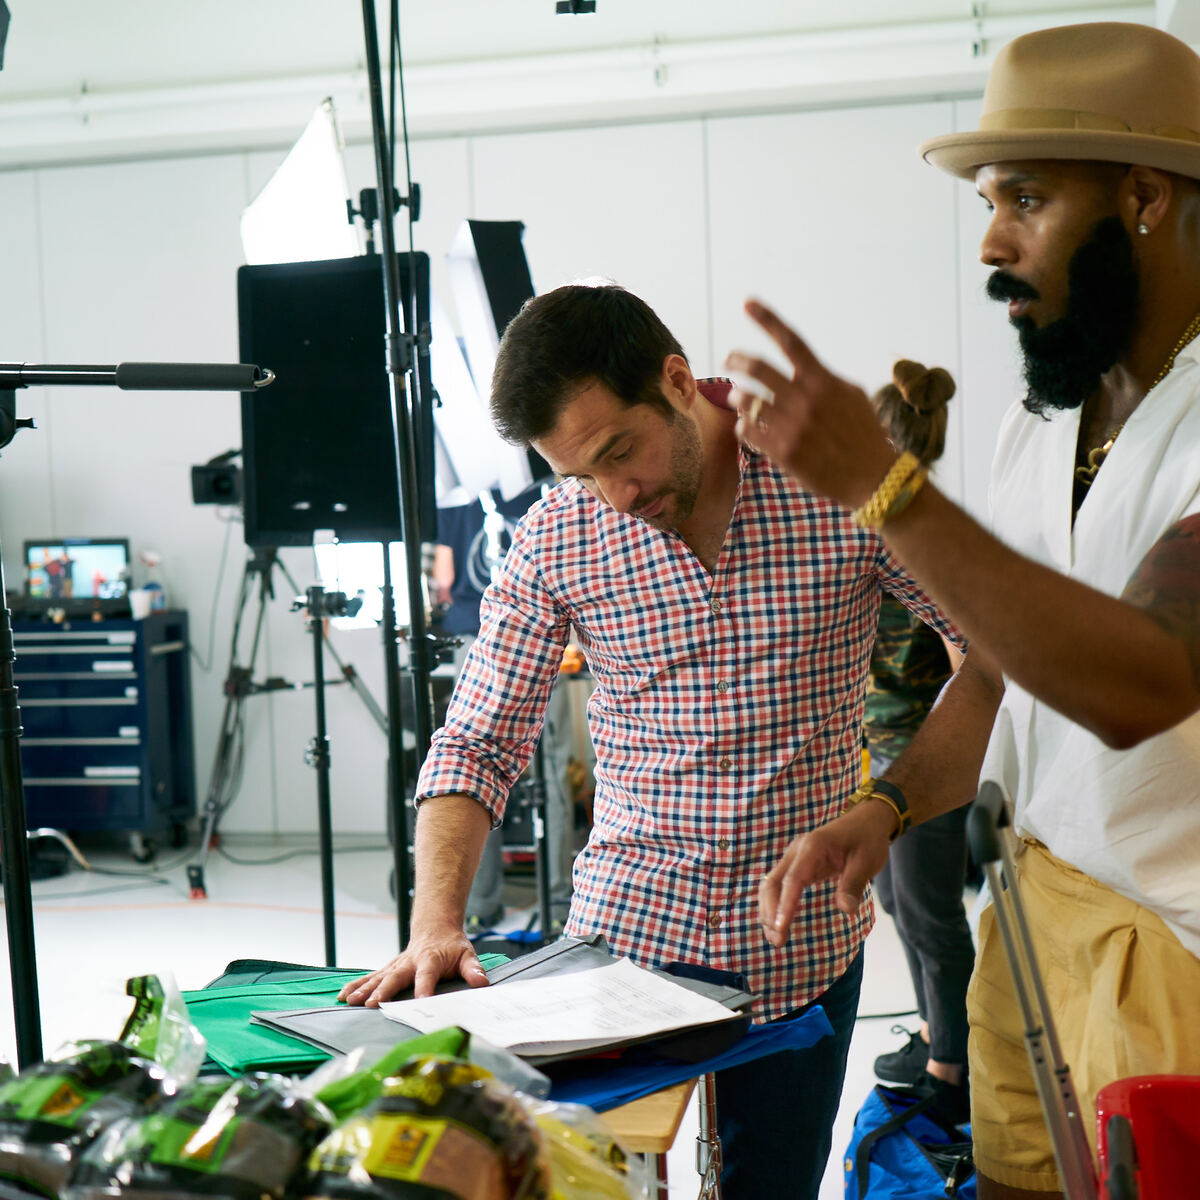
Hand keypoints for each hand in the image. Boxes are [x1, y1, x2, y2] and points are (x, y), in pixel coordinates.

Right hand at [337, 924, 490, 1006]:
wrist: (436, 928)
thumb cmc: (452, 946)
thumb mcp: (467, 954)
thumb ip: (473, 969)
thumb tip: (482, 982)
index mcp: (430, 959)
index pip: (427, 975)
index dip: (423, 988)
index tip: (419, 1002)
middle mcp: (409, 962)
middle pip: (395, 977)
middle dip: (383, 991)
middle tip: (371, 1004)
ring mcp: (396, 965)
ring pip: (378, 977)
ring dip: (363, 989)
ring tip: (349, 1002)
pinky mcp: (389, 969)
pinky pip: (371, 977)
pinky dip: (356, 985)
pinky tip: (343, 996)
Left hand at [724, 299, 894, 508]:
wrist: (873, 478)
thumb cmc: (864, 435)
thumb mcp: (852, 396)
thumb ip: (824, 380)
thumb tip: (800, 370)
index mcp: (824, 381)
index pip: (792, 341)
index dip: (767, 319)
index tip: (747, 302)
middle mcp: (806, 399)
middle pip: (758, 369)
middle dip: (736, 360)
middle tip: (728, 360)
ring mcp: (793, 426)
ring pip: (746, 400)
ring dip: (736, 396)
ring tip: (736, 397)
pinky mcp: (783, 452)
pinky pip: (747, 431)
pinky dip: (742, 426)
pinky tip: (746, 426)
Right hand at [759, 802, 894, 946]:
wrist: (866, 822)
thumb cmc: (867, 840)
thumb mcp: (866, 862)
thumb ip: (853, 885)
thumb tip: (846, 911)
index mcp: (813, 847)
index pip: (793, 879)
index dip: (785, 904)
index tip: (781, 928)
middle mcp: (797, 850)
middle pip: (773, 883)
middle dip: (771, 912)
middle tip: (777, 941)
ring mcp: (793, 857)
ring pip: (770, 885)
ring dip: (769, 910)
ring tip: (775, 938)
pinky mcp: (796, 864)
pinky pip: (778, 885)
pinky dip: (774, 904)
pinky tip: (777, 923)